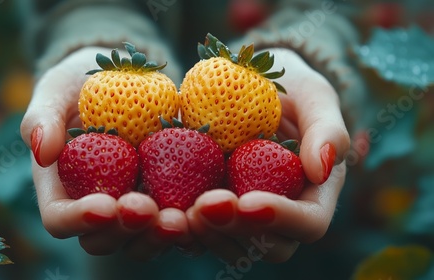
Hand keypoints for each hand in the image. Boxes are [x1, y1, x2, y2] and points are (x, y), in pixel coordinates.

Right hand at [20, 47, 189, 259]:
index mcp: (61, 188)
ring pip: (141, 240)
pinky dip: (189, 220)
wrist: (119, 79)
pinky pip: (175, 219)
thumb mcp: (55, 91)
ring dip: (159, 235)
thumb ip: (42, 119)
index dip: (80, 221)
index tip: (105, 204)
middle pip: (103, 240)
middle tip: (147, 210)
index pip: (60, 219)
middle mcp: (95, 205)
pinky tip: (206, 204)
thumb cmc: (78, 85)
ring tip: (180, 217)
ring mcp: (130, 204)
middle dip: (125, 231)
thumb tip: (42, 151)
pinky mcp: (163, 195)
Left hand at [186, 48, 349, 262]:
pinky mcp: (216, 207)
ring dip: (206, 234)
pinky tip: (163, 207)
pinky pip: (202, 230)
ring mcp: (247, 214)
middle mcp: (282, 212)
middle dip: (236, 230)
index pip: (308, 223)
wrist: (252, 85)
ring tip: (181, 211)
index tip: (249, 201)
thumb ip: (327, 129)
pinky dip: (183, 225)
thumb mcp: (314, 96)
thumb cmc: (291, 90)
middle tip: (204, 206)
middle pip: (268, 246)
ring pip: (232, 246)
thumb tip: (322, 168)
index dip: (280, 219)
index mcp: (313, 193)